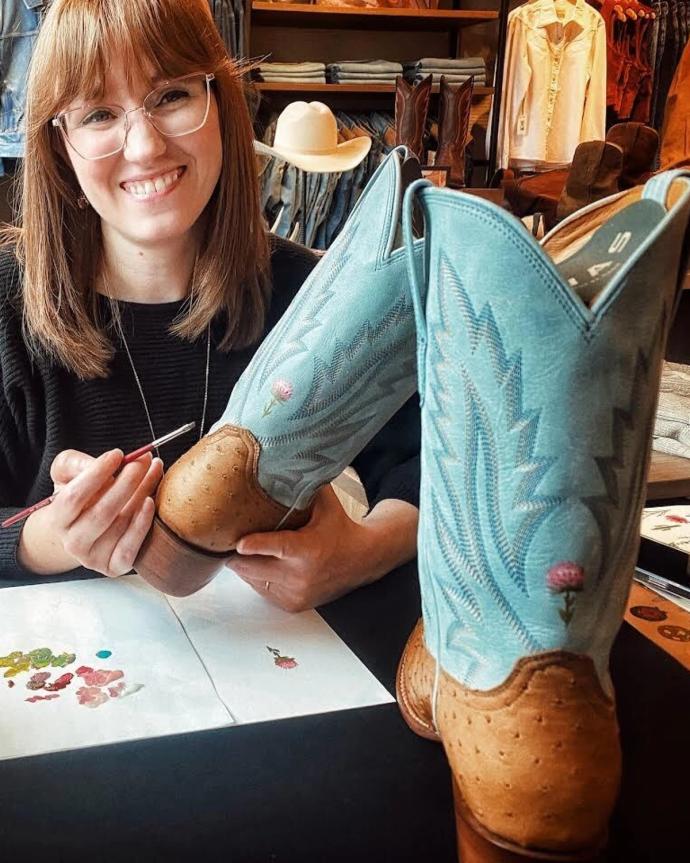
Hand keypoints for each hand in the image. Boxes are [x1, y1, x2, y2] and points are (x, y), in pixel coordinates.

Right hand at [18, 448, 163, 576]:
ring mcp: (93, 558)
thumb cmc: (80, 496)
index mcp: (57, 519)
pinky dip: (142, 524)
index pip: (74, 497)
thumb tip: (108, 462)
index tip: (118, 454)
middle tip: (143, 460)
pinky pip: (130, 548)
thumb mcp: (67, 474)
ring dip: (142, 493)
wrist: (84, 529)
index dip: (97, 474)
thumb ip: (77, 464)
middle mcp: (72, 543)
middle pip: (102, 512)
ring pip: (121, 524)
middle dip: (127, 482)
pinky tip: (150, 501)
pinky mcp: (113, 566)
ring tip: (154, 469)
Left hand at [232, 485, 376, 611]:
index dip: (257, 545)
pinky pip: (261, 590)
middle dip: (238, 553)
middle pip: (255, 567)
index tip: (239, 543)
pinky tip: (264, 563)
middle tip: (226, 538)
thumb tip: (279, 461)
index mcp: (309, 549)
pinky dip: (257, 577)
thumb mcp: (324, 503)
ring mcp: (297, 593)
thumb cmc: (339, 528)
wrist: (362, 560)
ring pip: (253, 579)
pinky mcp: (293, 604)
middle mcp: (302, 575)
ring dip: (246, 565)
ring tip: (247, 549)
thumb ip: (302, 485)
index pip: (279, 548)